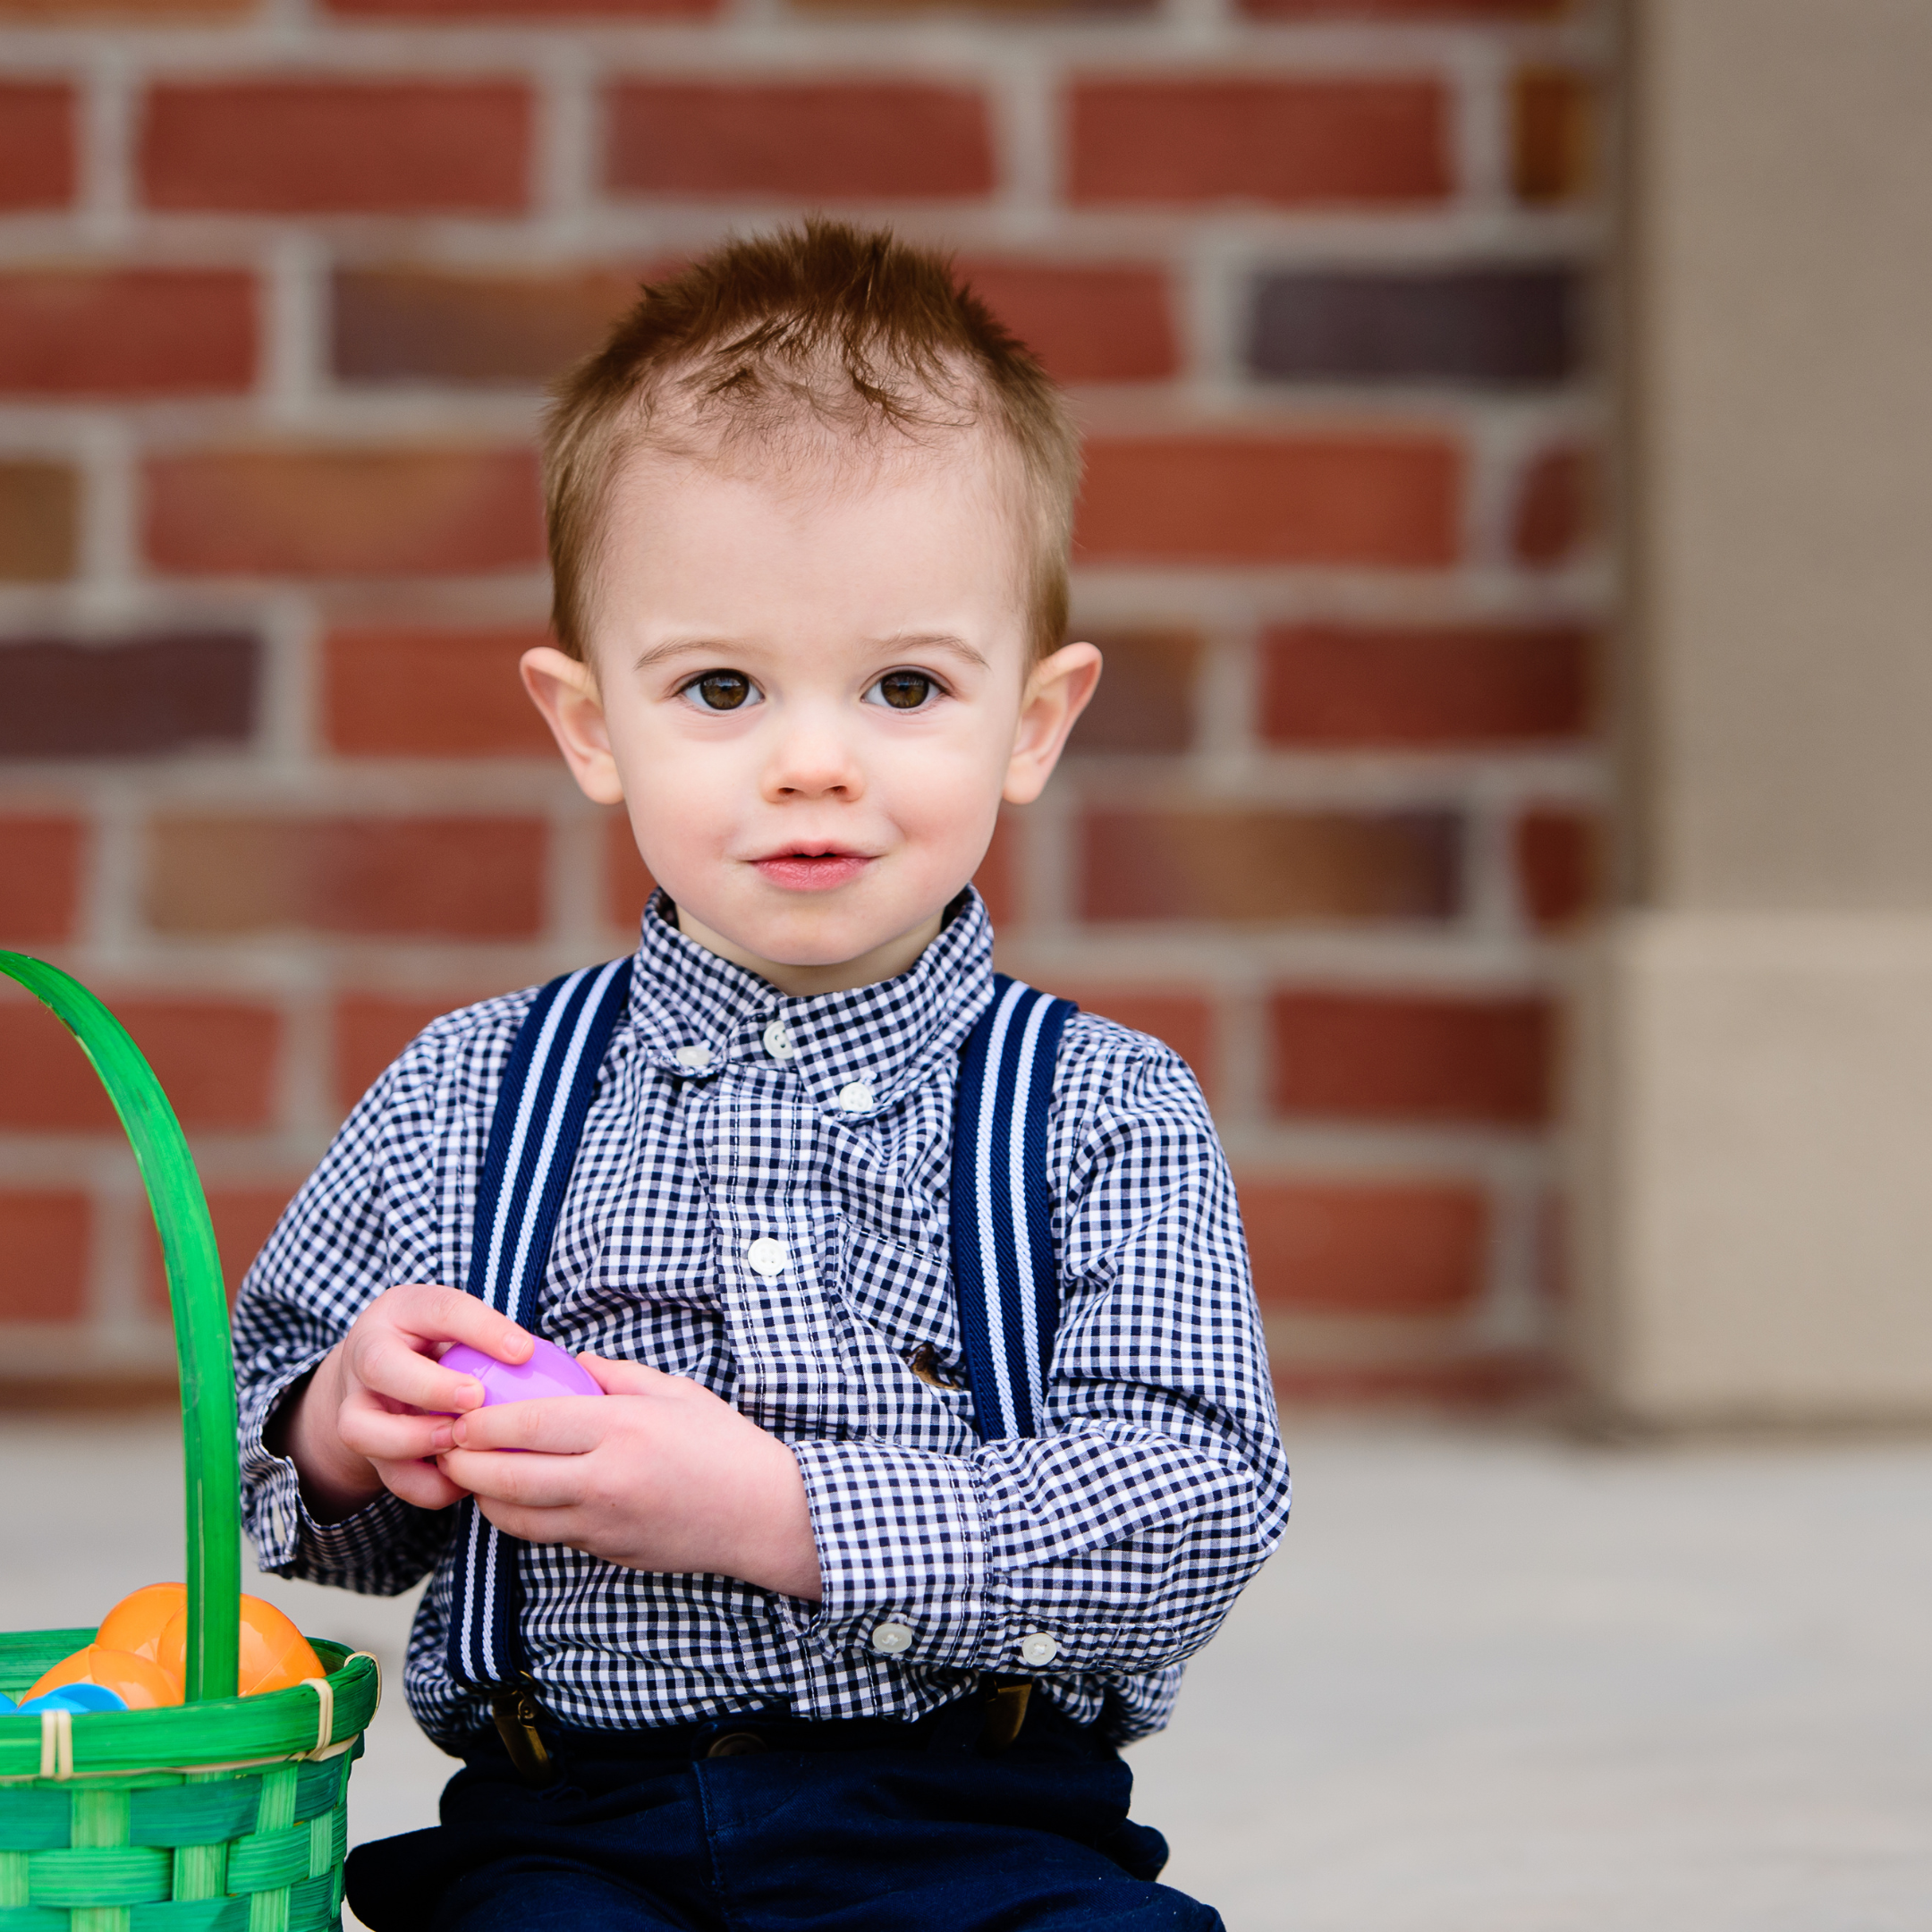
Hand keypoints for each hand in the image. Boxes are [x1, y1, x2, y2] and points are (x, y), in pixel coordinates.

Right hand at [272, 1285, 533, 1519]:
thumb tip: (548, 1361)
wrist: (378, 1375)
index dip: (482, 1330)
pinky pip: (389, 1476)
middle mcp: (366, 1356)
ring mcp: (356, 1405)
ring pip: (361, 1429)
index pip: (441, 1310)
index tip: (523, 1351)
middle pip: (378, 1366)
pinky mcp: (365, 1452)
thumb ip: (491, 1336)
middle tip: (476, 1401)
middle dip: (430, 1387)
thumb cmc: (435, 1340)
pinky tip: (466, 1482)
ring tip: (460, 1444)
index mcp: (401, 1311)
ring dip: (415, 1440)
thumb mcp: (459, 1321)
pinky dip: (429, 1485)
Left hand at [435, 1356, 823, 1600]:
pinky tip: (518, 1497)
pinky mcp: (606, 1551)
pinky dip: (522, 1517)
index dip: (481, 1421)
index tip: (459, 1414)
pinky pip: (547, 1535)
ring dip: (484, 1496)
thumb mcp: (675, 1391)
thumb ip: (616, 1374)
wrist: (764, 1514)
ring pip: (515, 1516)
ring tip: (472, 1475)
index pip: (528, 1422)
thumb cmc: (725, 1445)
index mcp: (621, 1427)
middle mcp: (604, 1478)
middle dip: (462, 1464)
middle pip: (505, 1476)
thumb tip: (569, 1362)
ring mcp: (602, 1523)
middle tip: (446, 1450)